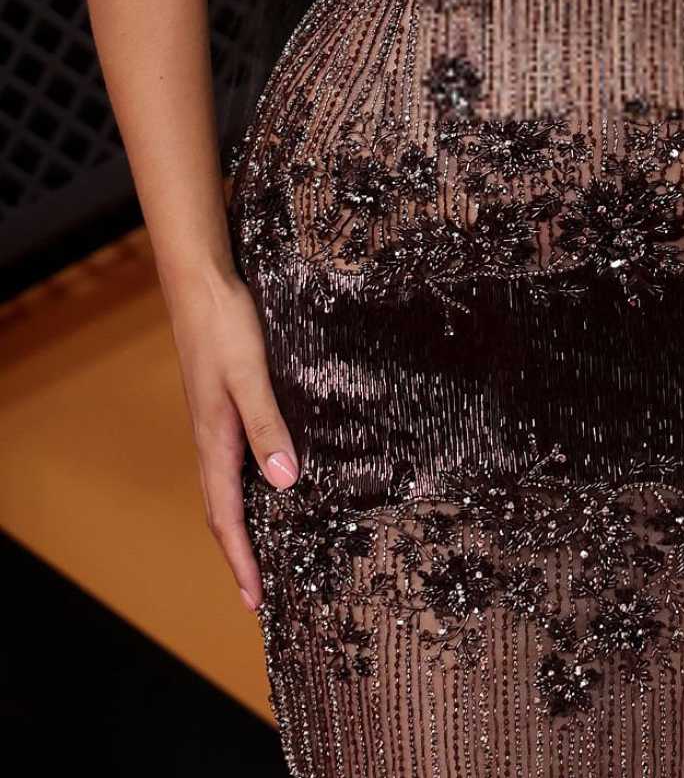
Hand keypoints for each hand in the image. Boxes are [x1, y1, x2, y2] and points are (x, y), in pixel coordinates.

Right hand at [165, 267, 300, 612]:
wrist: (200, 283)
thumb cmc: (224, 325)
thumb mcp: (249, 374)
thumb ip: (266, 424)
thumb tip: (283, 481)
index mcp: (214, 441)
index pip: (224, 517)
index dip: (240, 560)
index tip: (255, 601)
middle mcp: (211, 439)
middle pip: (220, 511)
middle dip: (237, 554)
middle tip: (258, 593)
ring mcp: (214, 423)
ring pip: (224, 488)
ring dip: (239, 524)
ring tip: (262, 550)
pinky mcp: (222, 405)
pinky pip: (231, 462)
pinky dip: (244, 488)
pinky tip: (266, 483)